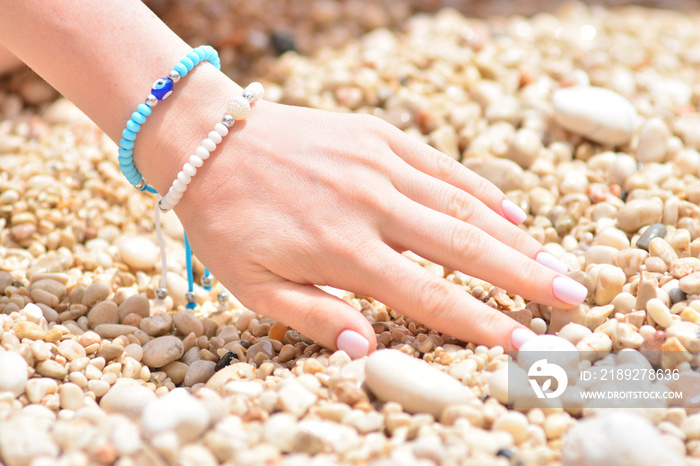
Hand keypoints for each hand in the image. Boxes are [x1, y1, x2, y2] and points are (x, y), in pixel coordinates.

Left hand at [164, 98, 586, 357]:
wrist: (211, 142)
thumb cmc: (230, 221)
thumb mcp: (254, 286)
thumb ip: (314, 317)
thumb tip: (366, 349)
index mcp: (345, 251)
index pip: (429, 295)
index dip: (480, 322)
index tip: (519, 344)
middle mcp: (373, 206)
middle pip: (465, 249)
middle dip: (522, 278)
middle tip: (571, 299)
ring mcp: (381, 165)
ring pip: (462, 206)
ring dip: (512, 238)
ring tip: (552, 261)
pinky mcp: (380, 137)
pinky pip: (442, 167)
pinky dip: (481, 191)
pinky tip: (510, 212)